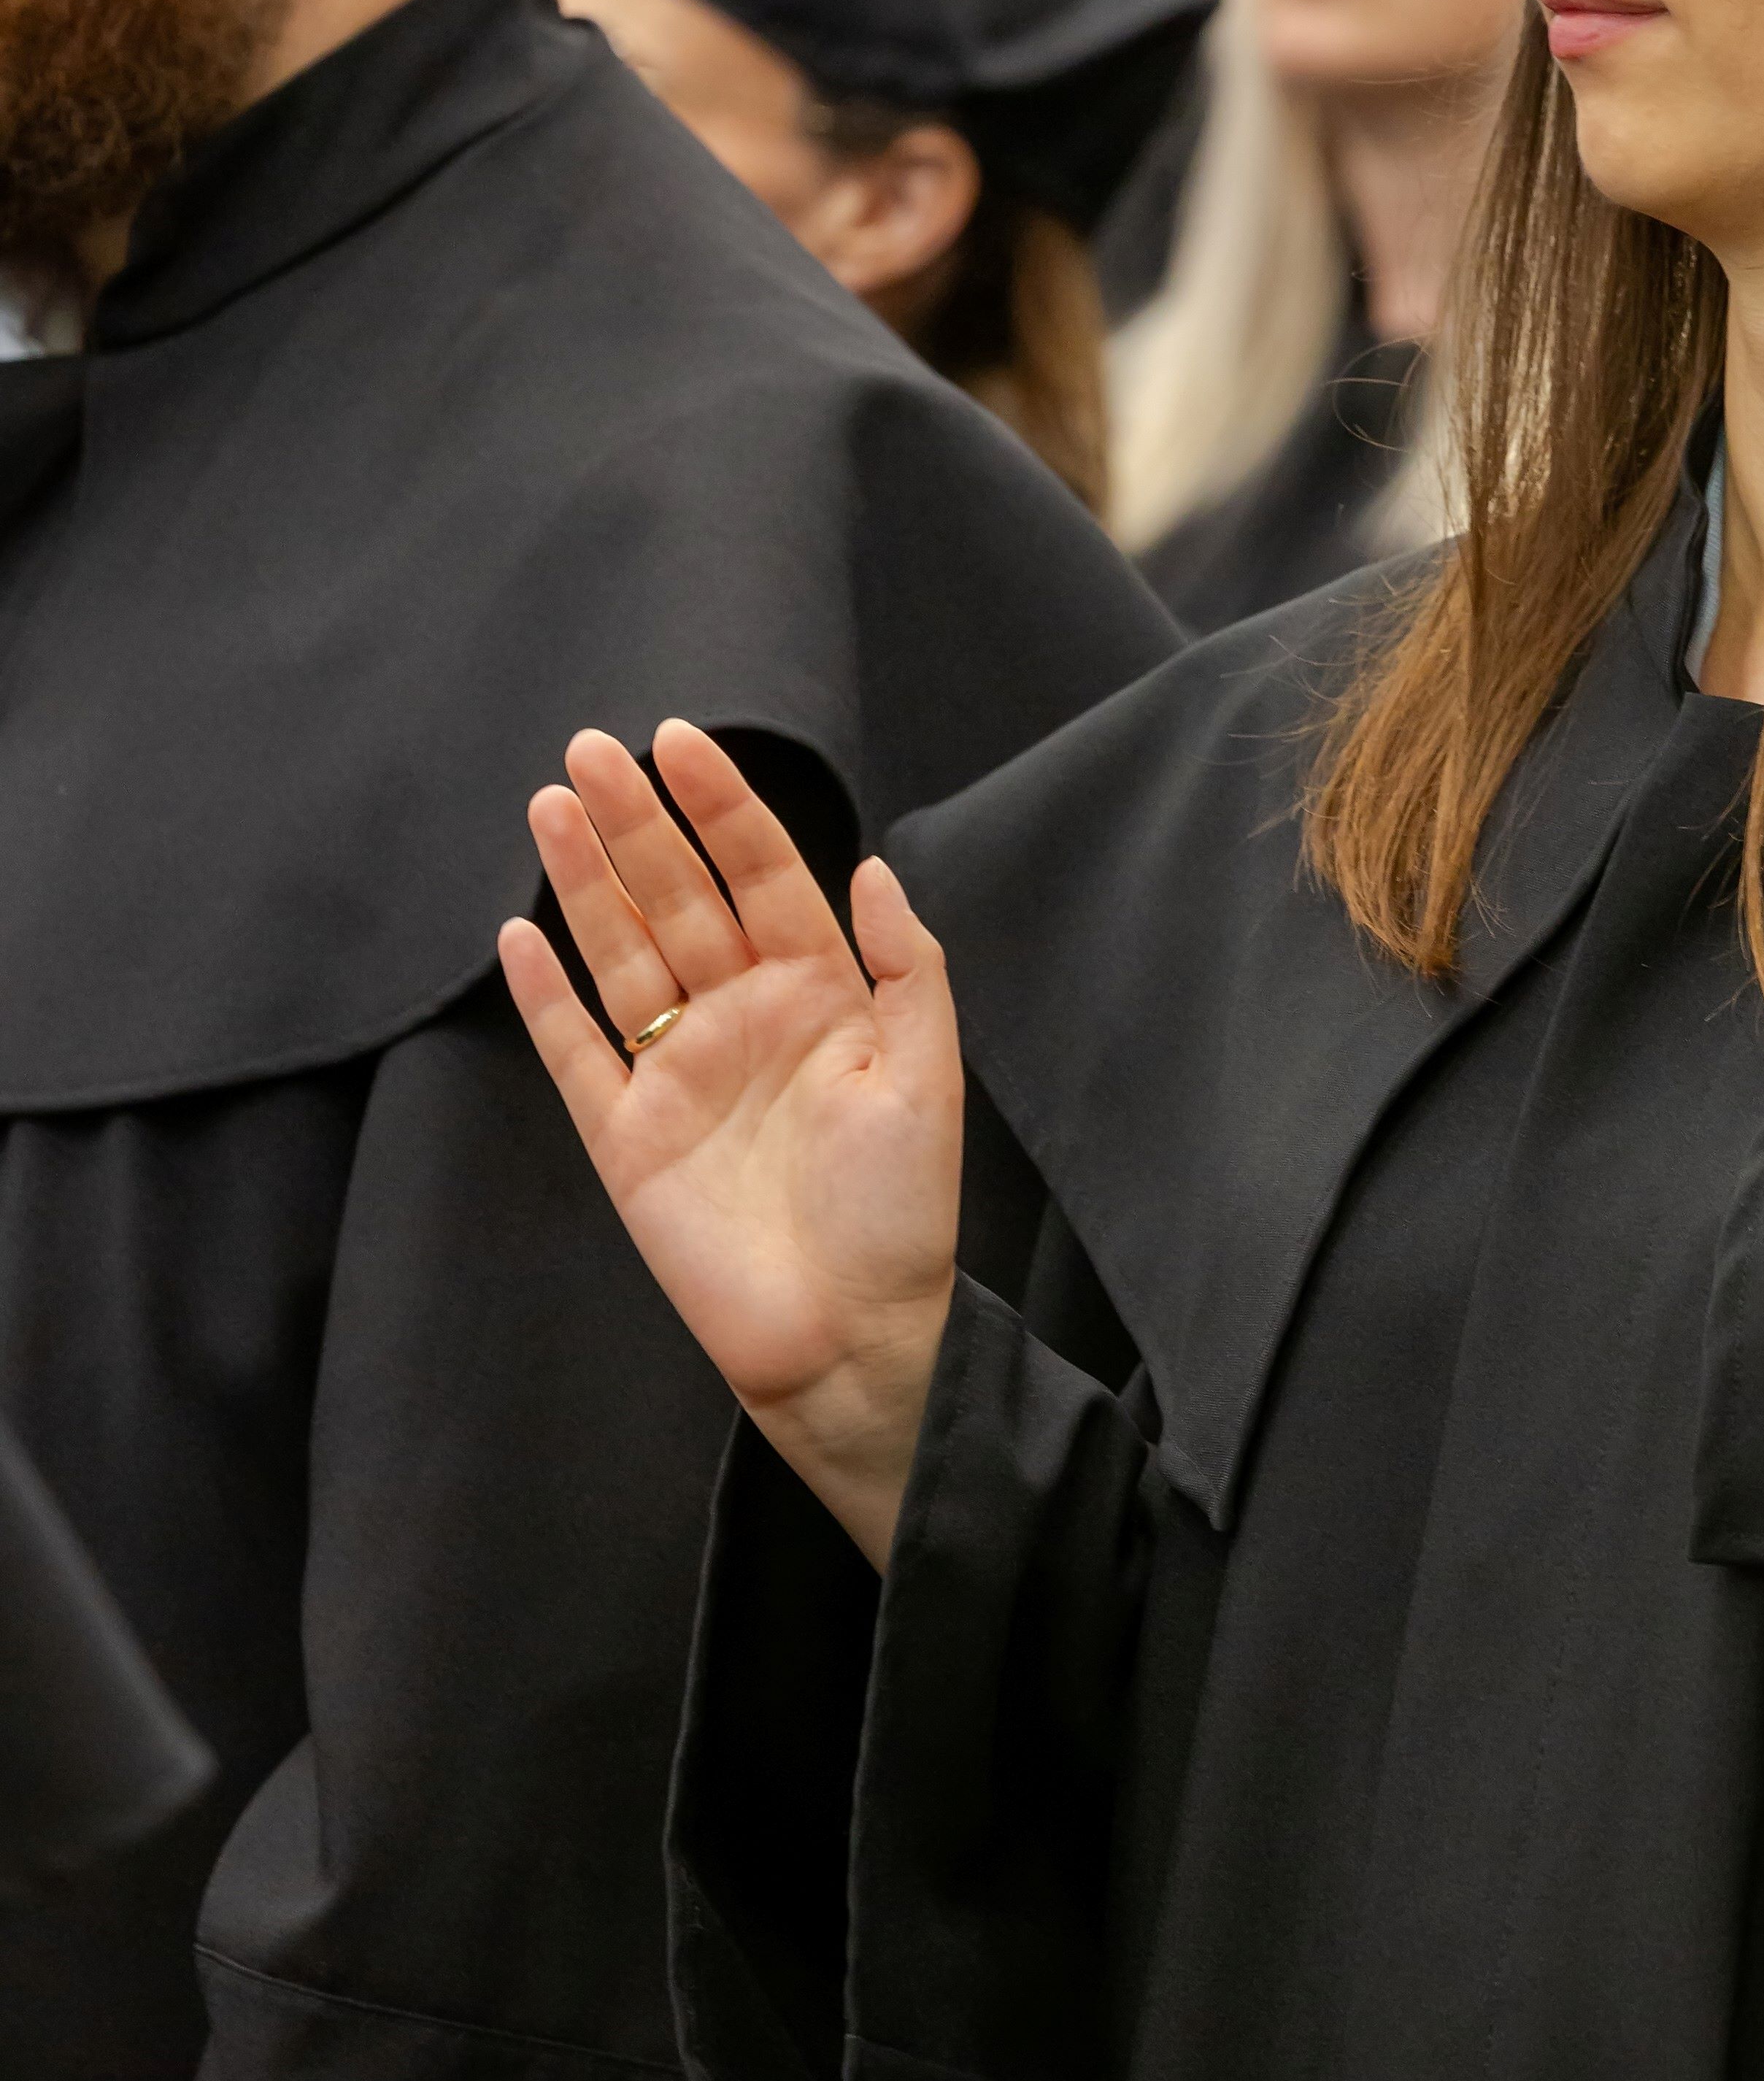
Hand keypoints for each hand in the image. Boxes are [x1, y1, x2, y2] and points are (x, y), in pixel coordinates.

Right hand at [499, 719, 960, 1568]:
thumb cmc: (901, 1218)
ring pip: (621, 954)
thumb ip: (906, 968)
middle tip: (590, 748)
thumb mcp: (929, 1079)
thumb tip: (872, 866)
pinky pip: (576, 1053)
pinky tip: (518, 934)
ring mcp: (678, 1075)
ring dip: (584, 882)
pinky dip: (546, 997)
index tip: (679, 739)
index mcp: (820, 995)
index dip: (722, 807)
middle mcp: (742, 1020)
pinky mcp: (627, 1138)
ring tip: (550, 803)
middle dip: (637, 823)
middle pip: (679, 898)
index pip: (762, 875)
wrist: (851, 1340)